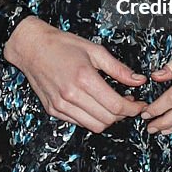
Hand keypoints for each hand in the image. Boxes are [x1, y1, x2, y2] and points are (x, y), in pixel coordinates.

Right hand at [3, 16, 147, 132]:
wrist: (31, 47)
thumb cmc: (62, 45)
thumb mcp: (94, 50)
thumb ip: (118, 69)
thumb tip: (139, 80)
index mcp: (84, 78)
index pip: (116, 106)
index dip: (133, 108)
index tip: (139, 105)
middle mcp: (71, 95)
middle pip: (107, 119)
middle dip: (123, 114)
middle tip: (129, 103)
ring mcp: (60, 105)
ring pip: (94, 126)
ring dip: (108, 120)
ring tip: (113, 105)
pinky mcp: (53, 110)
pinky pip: (79, 123)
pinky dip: (91, 118)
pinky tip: (95, 105)